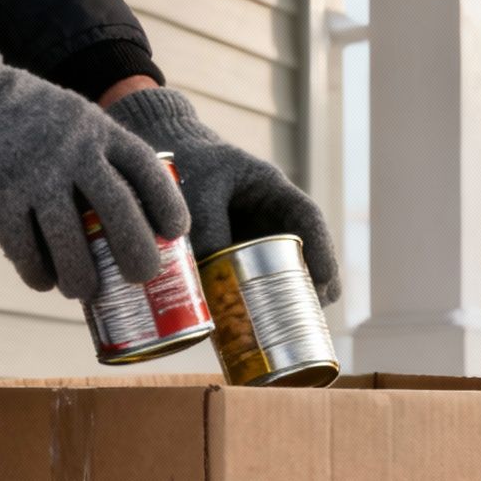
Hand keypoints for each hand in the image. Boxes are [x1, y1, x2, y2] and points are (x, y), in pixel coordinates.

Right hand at [0, 11, 189, 300]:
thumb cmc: (29, 116)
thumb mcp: (75, 116)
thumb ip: (102, 153)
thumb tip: (137, 215)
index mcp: (96, 129)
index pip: (145, 168)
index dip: (167, 204)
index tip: (176, 233)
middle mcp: (71, 151)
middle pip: (118, 211)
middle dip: (137, 253)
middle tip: (143, 276)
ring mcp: (33, 175)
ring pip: (69, 243)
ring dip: (82, 276)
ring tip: (85, 290)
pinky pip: (25, 249)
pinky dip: (37, 273)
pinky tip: (45, 282)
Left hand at [106, 87, 340, 303]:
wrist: (153, 151)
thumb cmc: (181, 161)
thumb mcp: (197, 188)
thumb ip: (207, 227)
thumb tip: (211, 280)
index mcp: (270, 189)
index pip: (308, 220)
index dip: (323, 252)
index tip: (326, 283)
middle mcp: (265, 215)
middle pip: (300, 252)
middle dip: (312, 285)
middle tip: (313, 316)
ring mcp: (247, 235)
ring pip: (275, 269)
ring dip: (284, 297)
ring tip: (288, 329)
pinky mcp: (226, 253)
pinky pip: (244, 277)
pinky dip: (248, 299)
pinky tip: (245, 324)